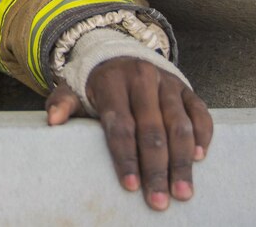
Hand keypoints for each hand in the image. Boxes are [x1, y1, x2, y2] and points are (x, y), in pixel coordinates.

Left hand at [44, 57, 212, 210]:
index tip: (130, 186)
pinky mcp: (186, 87)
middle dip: (156, 169)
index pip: (121, 125)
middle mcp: (142, 79)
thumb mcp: (72, 88)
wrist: (120, 55)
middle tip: (159, 200)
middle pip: (152, 130)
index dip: (126, 157)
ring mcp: (167, 83)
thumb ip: (61, 103)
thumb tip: (53, 121)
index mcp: (112, 82)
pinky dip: (203, 136)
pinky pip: (200, 112)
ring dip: (182, 161)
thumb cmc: (94, 84)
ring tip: (182, 192)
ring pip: (179, 125)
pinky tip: (199, 159)